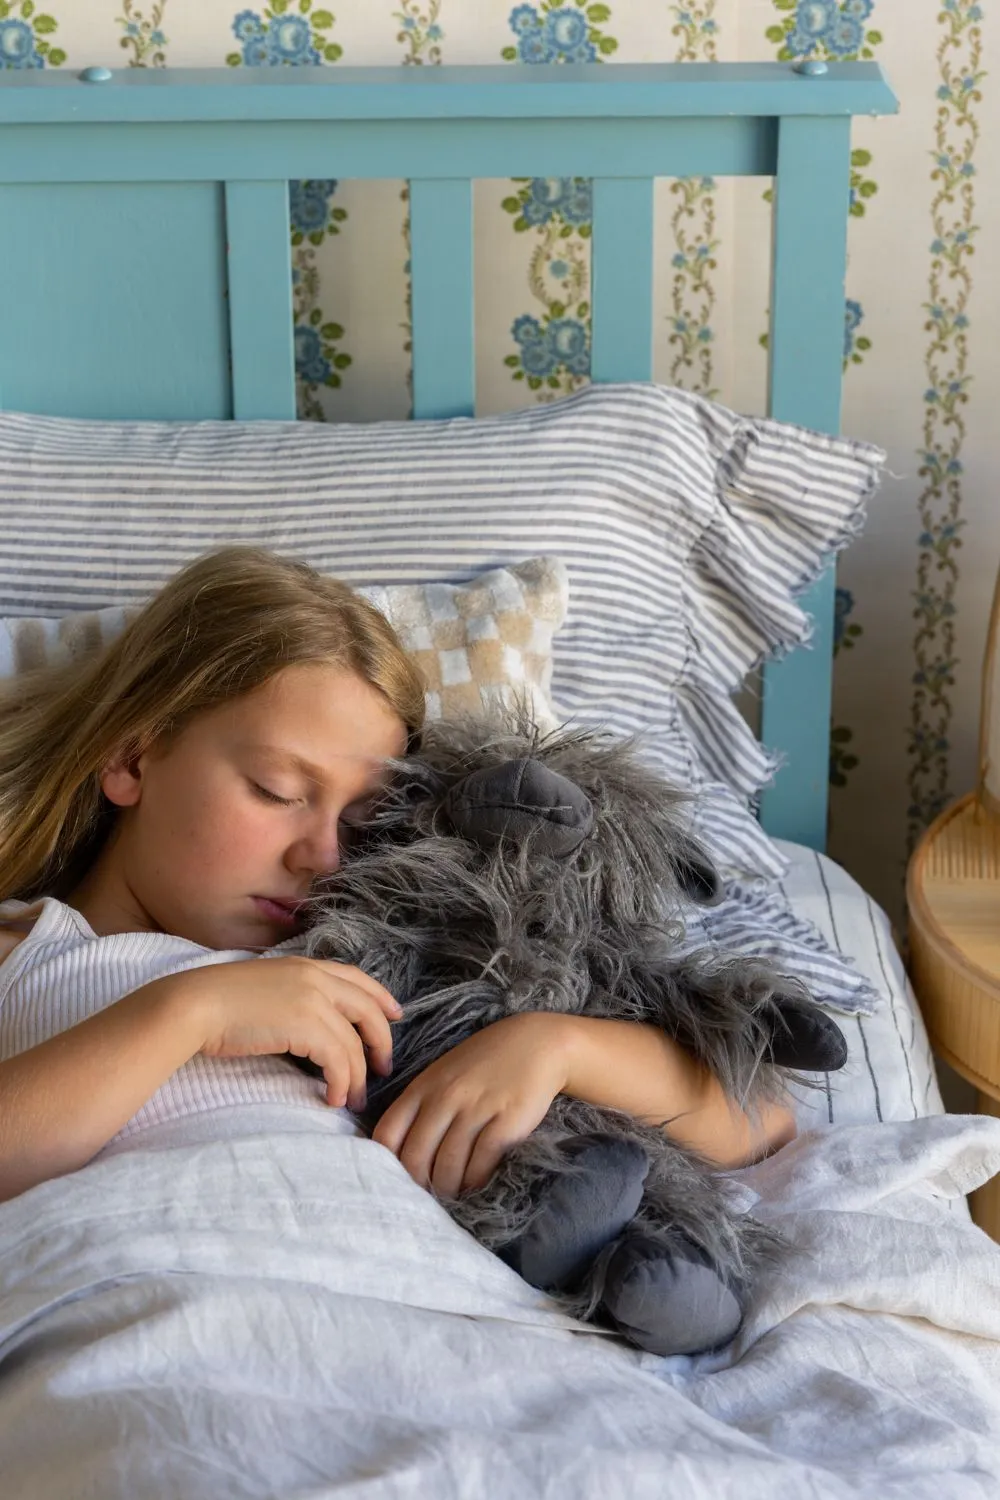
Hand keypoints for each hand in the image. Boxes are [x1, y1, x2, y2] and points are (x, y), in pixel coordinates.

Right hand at [181, 957, 400, 1110]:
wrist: (195, 1005)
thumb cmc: (219, 1002)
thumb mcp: (266, 987)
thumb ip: (293, 996)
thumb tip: (309, 1026)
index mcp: (307, 965)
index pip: (358, 979)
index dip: (381, 998)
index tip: (395, 1014)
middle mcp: (317, 978)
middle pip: (368, 1011)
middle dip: (381, 1041)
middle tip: (383, 1067)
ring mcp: (315, 1001)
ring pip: (355, 1044)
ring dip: (358, 1076)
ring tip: (353, 1098)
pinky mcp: (308, 1027)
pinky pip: (340, 1061)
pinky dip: (341, 1083)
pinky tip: (333, 1098)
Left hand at [372, 1012, 570, 1198]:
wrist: (536, 1044)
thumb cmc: (484, 1063)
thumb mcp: (443, 1075)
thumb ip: (420, 1106)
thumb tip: (399, 1152)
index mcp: (423, 1087)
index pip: (388, 1134)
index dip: (385, 1164)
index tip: (395, 1179)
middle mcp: (445, 1098)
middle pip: (416, 1157)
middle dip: (417, 1185)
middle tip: (424, 1200)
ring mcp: (476, 1109)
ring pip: (448, 1166)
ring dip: (447, 1189)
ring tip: (450, 1197)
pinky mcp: (506, 1122)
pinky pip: (480, 1163)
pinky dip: (474, 1181)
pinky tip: (474, 1185)